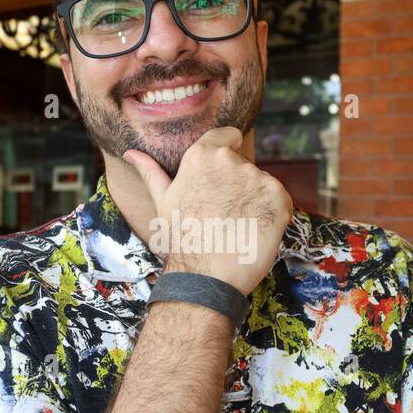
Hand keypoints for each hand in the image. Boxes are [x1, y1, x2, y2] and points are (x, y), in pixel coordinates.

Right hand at [123, 127, 292, 295]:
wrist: (206, 276)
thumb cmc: (181, 240)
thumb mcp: (163, 201)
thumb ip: (151, 172)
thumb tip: (131, 154)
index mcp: (202, 155)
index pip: (228, 136)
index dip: (228, 154)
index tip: (223, 179)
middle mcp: (231, 161)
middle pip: (245, 166)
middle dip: (238, 186)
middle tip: (223, 216)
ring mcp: (257, 178)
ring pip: (262, 184)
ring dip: (255, 202)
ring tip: (237, 228)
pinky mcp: (279, 197)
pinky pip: (280, 200)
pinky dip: (273, 215)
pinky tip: (254, 232)